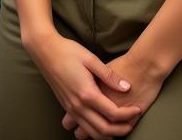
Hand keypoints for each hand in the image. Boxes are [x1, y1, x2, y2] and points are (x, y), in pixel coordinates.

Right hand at [25, 32, 139, 138]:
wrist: (44, 49)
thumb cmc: (67, 51)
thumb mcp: (90, 58)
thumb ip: (109, 76)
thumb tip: (127, 87)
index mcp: (87, 93)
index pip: (113, 114)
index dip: (128, 114)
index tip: (138, 108)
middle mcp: (78, 105)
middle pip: (104, 130)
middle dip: (121, 130)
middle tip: (132, 122)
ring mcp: (70, 108)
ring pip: (93, 133)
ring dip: (109, 134)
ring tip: (120, 126)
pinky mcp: (66, 107)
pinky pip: (83, 127)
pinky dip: (95, 131)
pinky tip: (102, 124)